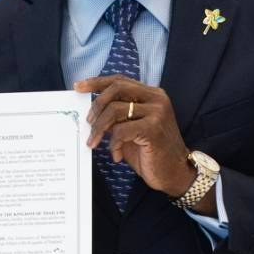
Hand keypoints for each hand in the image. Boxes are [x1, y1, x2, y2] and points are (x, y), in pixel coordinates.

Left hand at [76, 75, 193, 197]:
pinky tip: (116, 156)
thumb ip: (116, 117)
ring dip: (99, 128)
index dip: (97, 82)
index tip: (79, 87)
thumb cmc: (151, 152)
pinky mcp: (153, 128)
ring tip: (95, 143)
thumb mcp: (130, 129)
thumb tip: (92, 111)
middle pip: (116, 88)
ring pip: (115, 110)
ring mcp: (157, 112)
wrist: (174, 173)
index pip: (120, 80)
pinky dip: (113, 144)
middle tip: (88, 122)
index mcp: (151, 94)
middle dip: (96, 104)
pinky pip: (121, 130)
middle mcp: (156, 98)